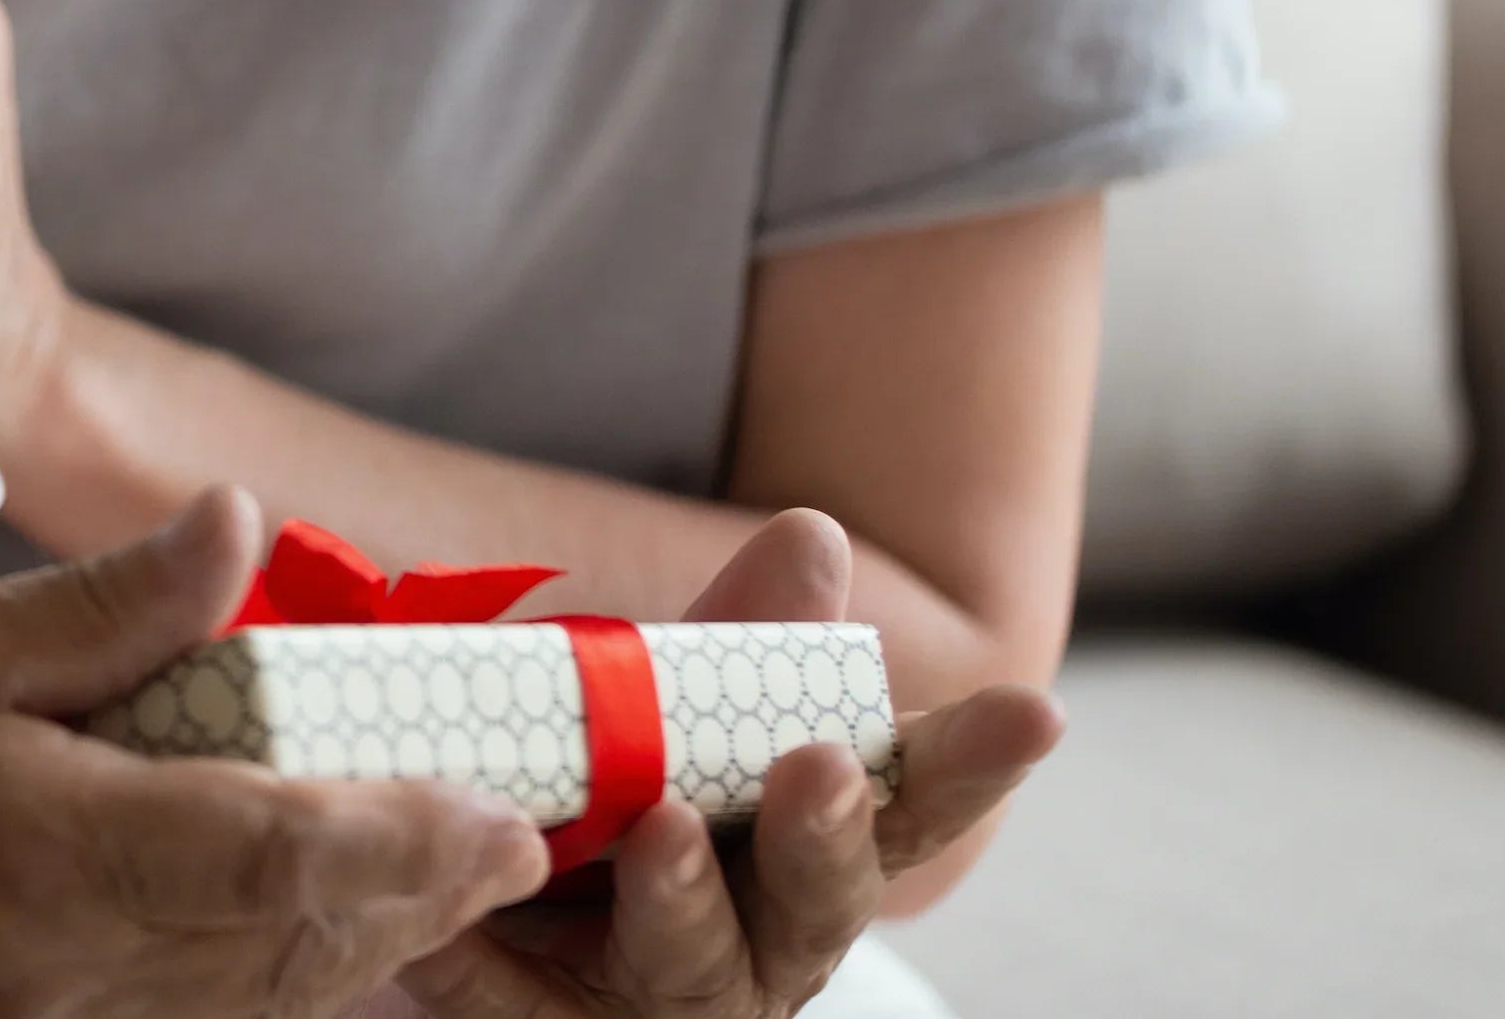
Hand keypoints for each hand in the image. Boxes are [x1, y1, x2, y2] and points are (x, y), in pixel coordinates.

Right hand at [0, 489, 553, 1018]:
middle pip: (293, 947)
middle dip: (417, 895)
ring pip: (248, 1003)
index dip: (409, 839)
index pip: (281, 854)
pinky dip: (258, 981)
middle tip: (510, 839)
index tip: (499, 813)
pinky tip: (291, 935)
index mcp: (49, 855)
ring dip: (354, 946)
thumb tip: (238, 526)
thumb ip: (101, 613)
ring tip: (437, 883)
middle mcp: (67, 974)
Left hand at [391, 511, 1062, 1018]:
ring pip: (694, 962)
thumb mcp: (664, 718)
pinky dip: (491, 955)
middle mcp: (767, 939)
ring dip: (681, 898)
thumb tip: (812, 533)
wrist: (478, 915)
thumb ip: (736, 644)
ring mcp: (670, 999)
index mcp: (812, 849)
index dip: (969, 764)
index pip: (907, 806)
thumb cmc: (608, 806)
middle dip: (825, 834)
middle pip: (820, 898)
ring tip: (658, 827)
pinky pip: (514, 1000)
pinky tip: (467, 905)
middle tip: (821, 765)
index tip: (1037, 710)